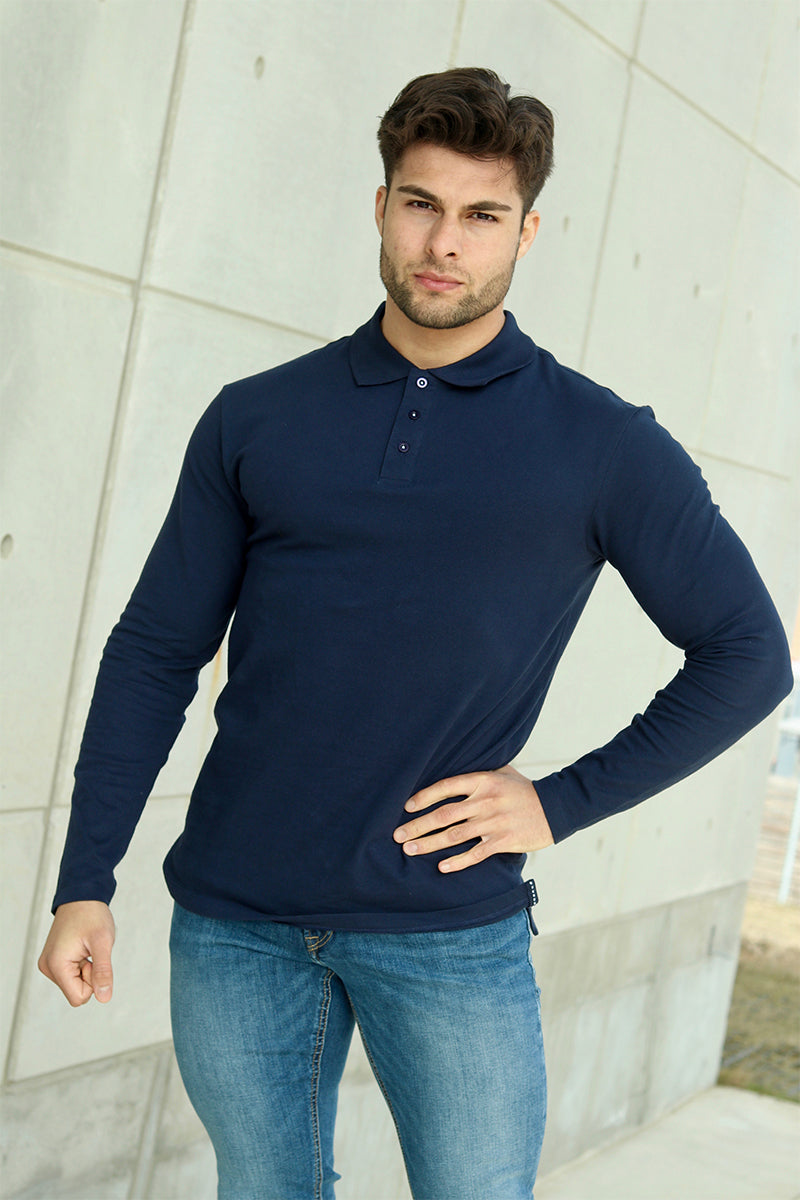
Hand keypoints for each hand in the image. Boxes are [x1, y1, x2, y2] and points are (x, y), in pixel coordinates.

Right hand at [38, 901, 115, 1005]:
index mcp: (56, 965)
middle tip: (90, 952)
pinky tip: (81, 948)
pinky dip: (80, 965)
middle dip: (89, 975)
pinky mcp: (52, 960)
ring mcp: (48, 963)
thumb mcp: (103, 943)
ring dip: (85, 970)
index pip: (78, 998)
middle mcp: (47, 967)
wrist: (82, 897)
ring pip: (73, 984)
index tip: (93, 960)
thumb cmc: (92, 916)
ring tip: (85, 947)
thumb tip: (104, 998)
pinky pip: (70, 975)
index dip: (93, 982)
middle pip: (76, 992)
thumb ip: (103, 972)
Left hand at [393, 764, 553, 872]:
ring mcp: (494, 822)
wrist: (556, 807)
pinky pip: (476, 853)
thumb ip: (478, 774)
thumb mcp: (503, 772)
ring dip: (429, 844)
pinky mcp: (504, 841)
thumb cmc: (525, 790)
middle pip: (444, 814)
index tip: (406, 807)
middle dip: (417, 825)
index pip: (446, 787)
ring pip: (455, 835)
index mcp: (483, 781)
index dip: (424, 797)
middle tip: (397, 835)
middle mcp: (485, 801)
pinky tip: (441, 867)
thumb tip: (452, 768)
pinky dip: (458, 861)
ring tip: (410, 850)